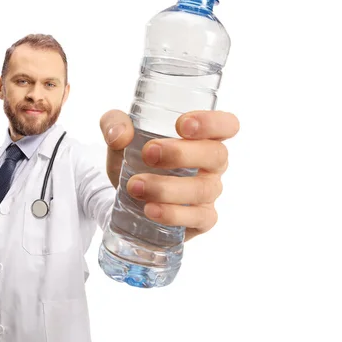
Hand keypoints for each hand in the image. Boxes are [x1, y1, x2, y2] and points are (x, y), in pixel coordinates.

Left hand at [100, 109, 238, 241]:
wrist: (124, 195)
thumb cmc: (135, 157)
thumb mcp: (119, 134)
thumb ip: (114, 124)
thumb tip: (119, 135)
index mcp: (203, 136)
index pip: (227, 124)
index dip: (212, 122)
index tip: (181, 124)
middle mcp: (213, 164)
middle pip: (216, 155)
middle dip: (181, 153)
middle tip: (148, 154)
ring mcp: (209, 192)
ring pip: (203, 189)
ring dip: (168, 188)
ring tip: (135, 186)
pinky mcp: (201, 219)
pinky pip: (198, 218)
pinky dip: (173, 214)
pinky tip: (150, 210)